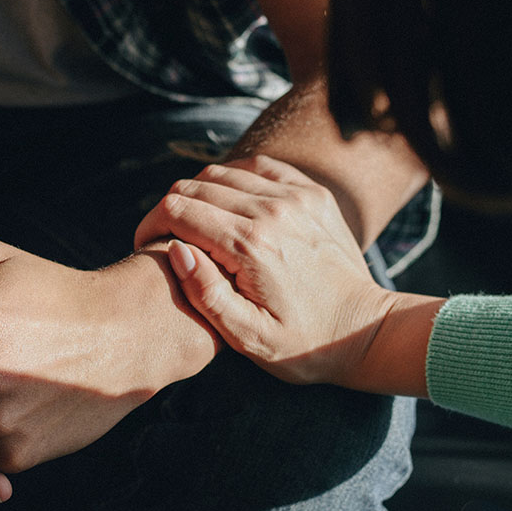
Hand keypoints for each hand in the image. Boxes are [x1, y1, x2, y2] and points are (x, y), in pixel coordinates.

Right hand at [134, 155, 396, 385]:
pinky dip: (234, 178)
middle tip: (167, 237)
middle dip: (170, 209)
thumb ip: (205, 293)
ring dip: (199, 194)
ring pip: (223, 172)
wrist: (364, 330)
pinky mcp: (311, 192)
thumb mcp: (247, 337)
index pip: (178, 210)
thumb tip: (176, 249)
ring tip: (197, 224)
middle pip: (195, 186)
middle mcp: (271, 210)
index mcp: (250, 246)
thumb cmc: (303, 344)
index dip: (150, 223)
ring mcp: (295, 196)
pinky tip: (230, 203)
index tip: (146, 245)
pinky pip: (259, 166)